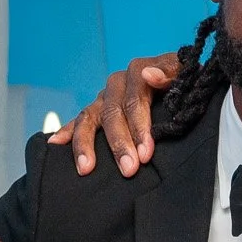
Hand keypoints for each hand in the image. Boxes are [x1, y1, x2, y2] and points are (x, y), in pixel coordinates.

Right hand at [49, 53, 179, 177]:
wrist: (181, 83)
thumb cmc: (186, 83)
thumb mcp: (186, 73)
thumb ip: (172, 71)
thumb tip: (149, 76)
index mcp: (138, 72)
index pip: (134, 100)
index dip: (139, 126)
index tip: (146, 153)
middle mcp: (116, 84)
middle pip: (112, 114)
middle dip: (119, 144)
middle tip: (129, 170)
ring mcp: (104, 98)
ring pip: (89, 119)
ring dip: (86, 144)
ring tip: (87, 169)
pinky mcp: (96, 111)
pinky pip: (77, 122)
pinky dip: (65, 132)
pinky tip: (54, 145)